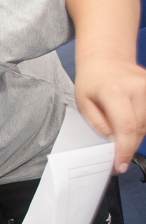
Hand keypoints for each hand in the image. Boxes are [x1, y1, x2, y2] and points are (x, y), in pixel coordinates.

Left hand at [75, 58, 145, 172]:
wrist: (106, 57)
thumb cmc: (92, 81)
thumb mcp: (83, 103)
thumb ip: (98, 123)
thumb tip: (113, 140)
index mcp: (114, 91)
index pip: (126, 127)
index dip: (125, 150)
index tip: (120, 165)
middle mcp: (137, 88)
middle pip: (139, 129)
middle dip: (128, 146)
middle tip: (117, 157)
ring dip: (135, 136)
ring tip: (120, 135)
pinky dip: (141, 125)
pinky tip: (130, 124)